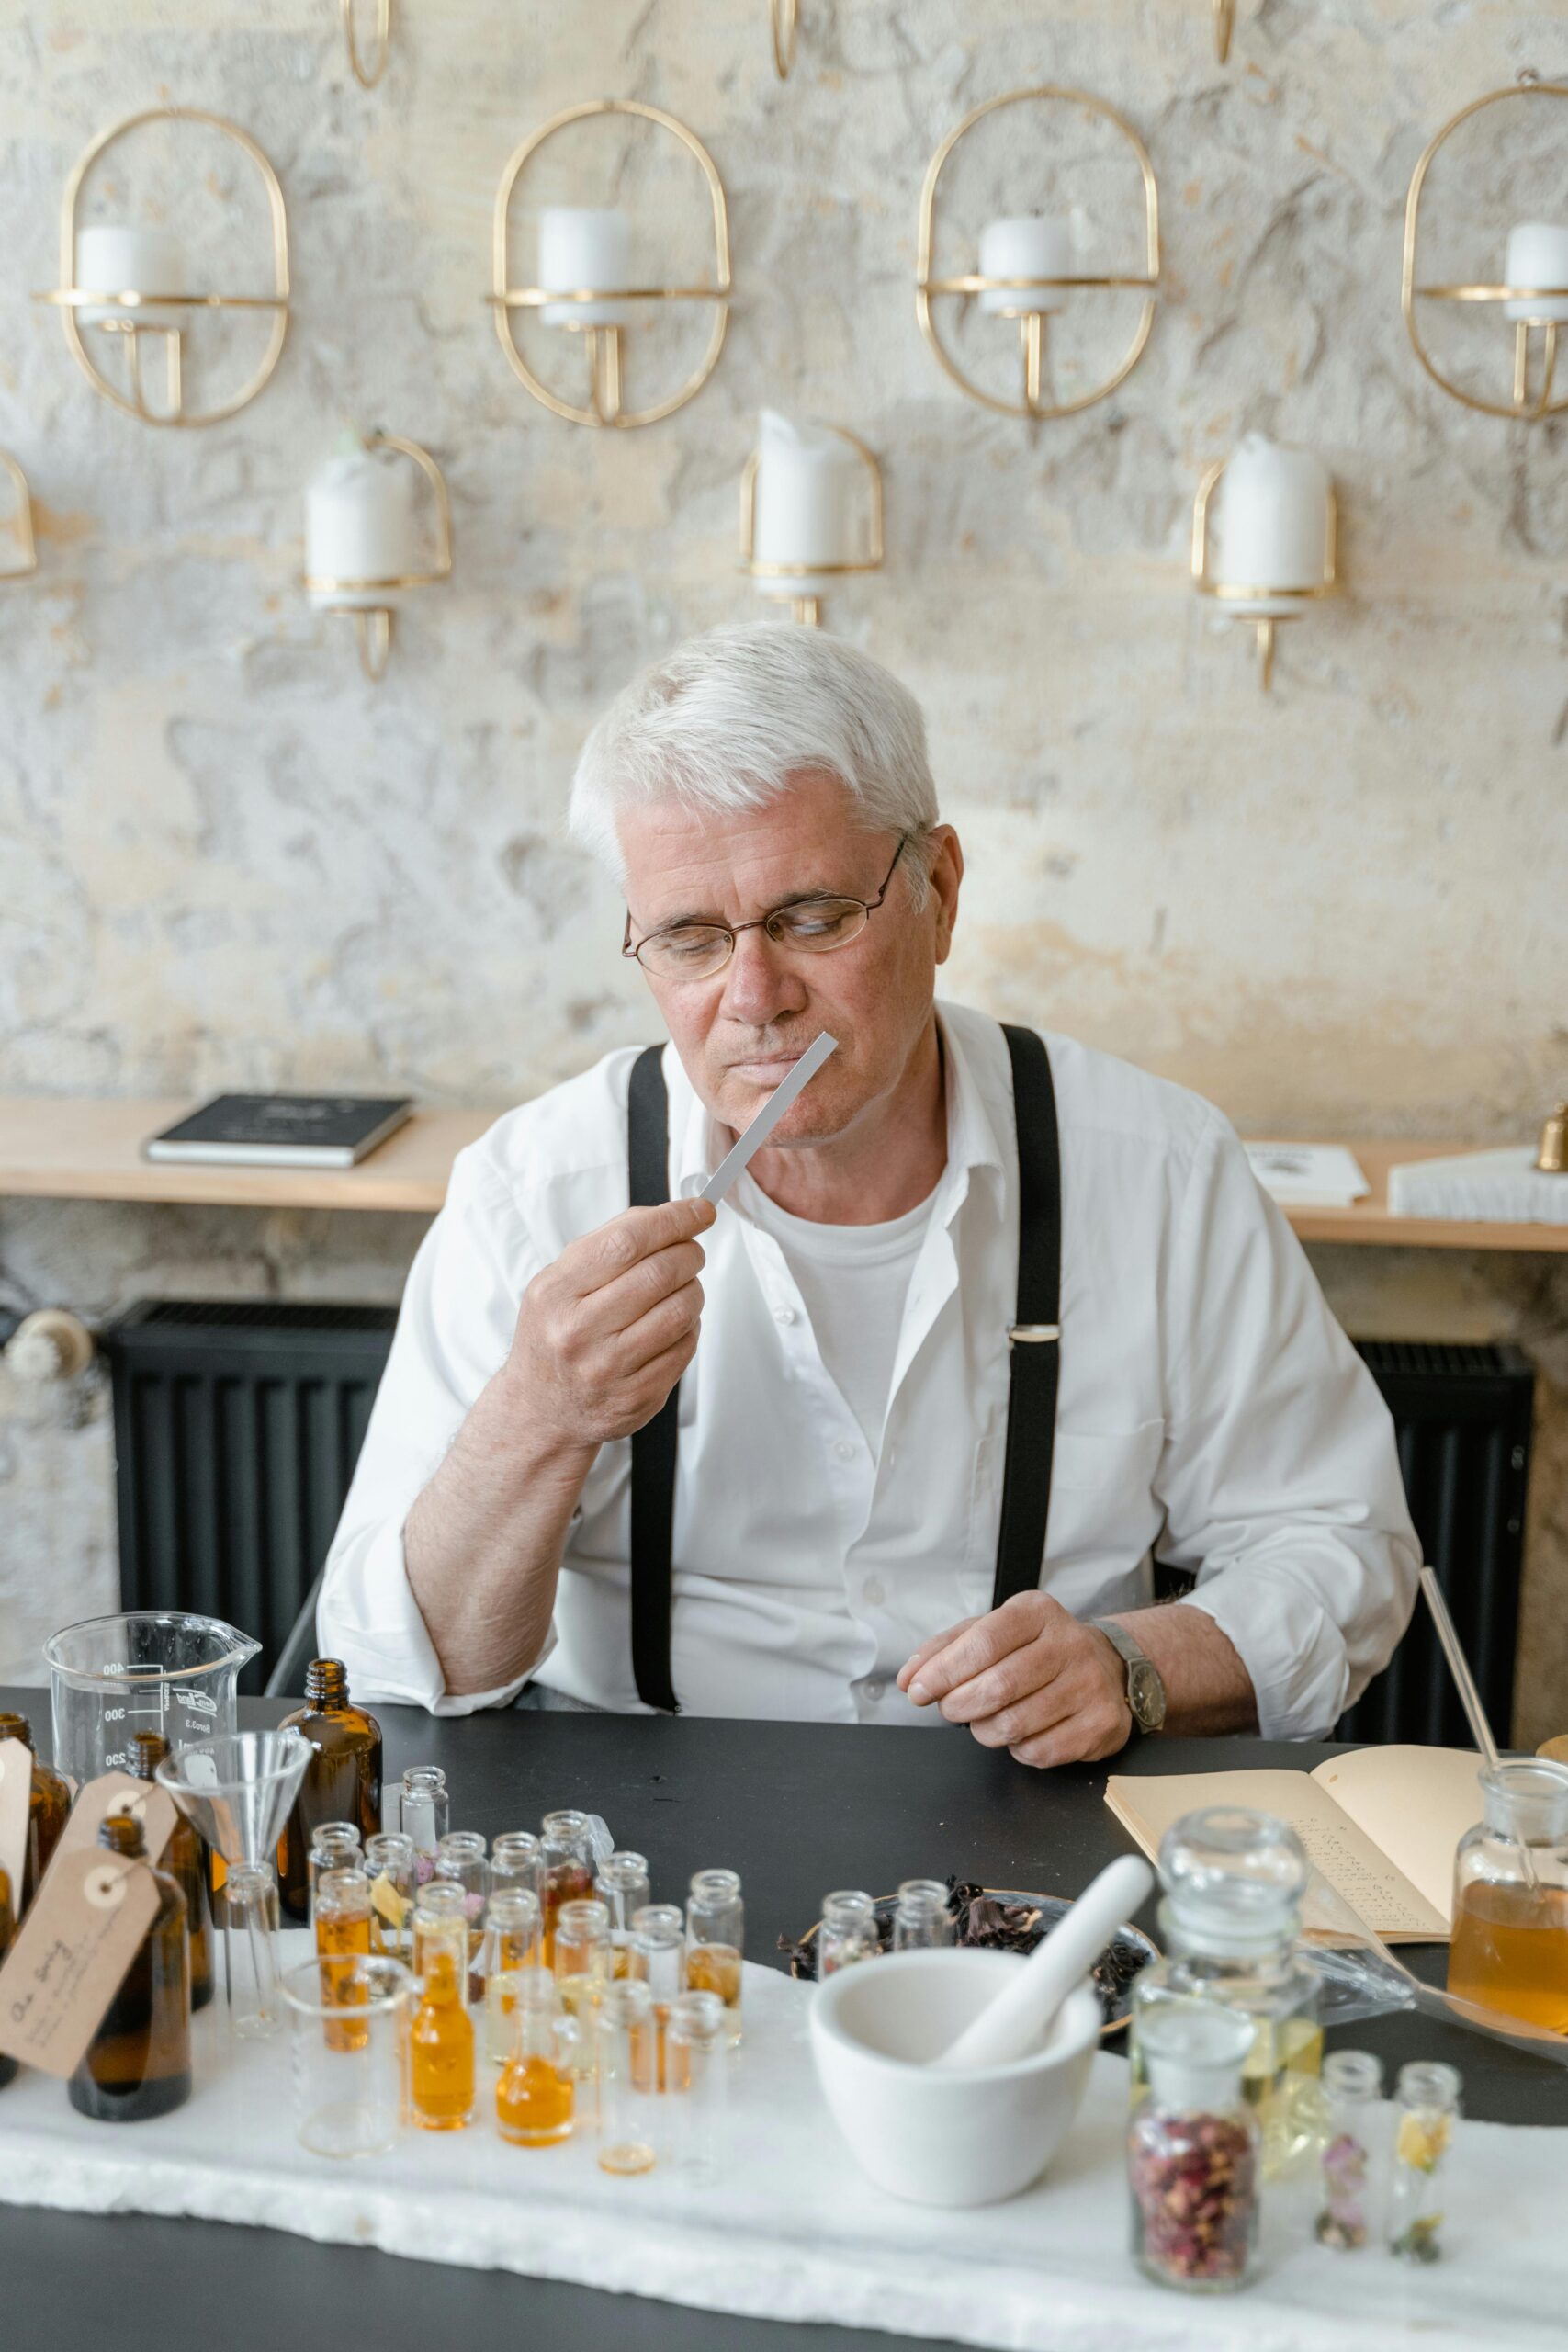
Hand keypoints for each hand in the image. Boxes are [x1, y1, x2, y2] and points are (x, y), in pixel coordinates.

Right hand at [503, 1196, 715, 1452]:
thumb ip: (607, 1246)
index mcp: (555, 1293)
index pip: (626, 1241)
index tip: (699, 1210)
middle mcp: (577, 1331)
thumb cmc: (555, 1336)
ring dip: (694, 1290)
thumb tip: (668, 1216)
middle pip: (659, 1273)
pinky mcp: (637, 1396)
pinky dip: (690, 1327)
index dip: (673, 1219)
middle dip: (689, 1253)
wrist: (539, 1409)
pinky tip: (674, 1324)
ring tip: (682, 1288)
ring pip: (681, 1311)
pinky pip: (685, 1347)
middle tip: (692, 1252)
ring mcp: (608, 1368)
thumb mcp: (558, 1284)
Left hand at [896, 1592, 1132, 1766]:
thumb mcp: (994, 1631)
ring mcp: (1090, 1686)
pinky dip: (1016, 1749)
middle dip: (959, 1705)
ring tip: (984, 1720)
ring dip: (984, 1730)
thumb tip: (910, 1678)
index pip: (983, 1641)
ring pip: (1014, 1724)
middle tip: (949, 1709)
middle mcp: (1070, 1644)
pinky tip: (1020, 1732)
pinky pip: (1038, 1751)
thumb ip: (947, 1649)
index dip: (944, 1670)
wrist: (1109, 1667)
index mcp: (1037, 1612)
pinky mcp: (1100, 1725)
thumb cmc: (1037, 1650)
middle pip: (998, 1686)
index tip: (920, 1690)